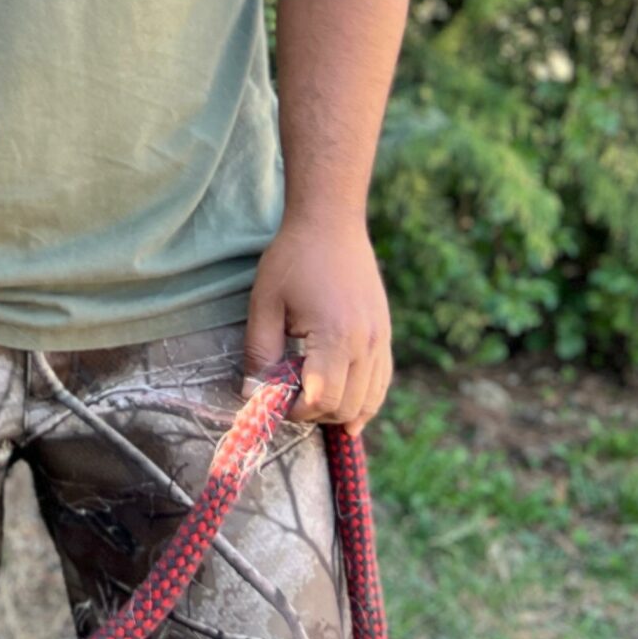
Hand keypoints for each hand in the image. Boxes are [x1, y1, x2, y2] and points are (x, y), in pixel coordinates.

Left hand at [242, 215, 394, 436]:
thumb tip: (252, 395)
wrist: (331, 224)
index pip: (321, 400)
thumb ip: (260, 353)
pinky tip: (349, 413)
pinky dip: (366, 401)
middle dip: (316, 414)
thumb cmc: (293, 259)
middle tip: (289, 399)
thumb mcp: (265, 304)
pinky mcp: (385, 335)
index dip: (295, 411)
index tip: (275, 401)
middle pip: (347, 406)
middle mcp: (366, 344)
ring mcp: (381, 340)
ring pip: (369, 400)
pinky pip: (382, 382)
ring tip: (313, 404)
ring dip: (341, 412)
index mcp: (336, 338)